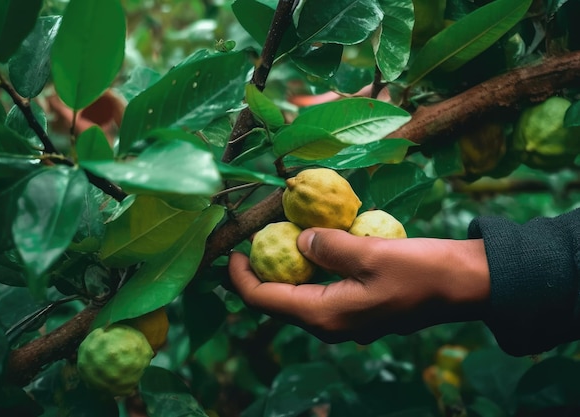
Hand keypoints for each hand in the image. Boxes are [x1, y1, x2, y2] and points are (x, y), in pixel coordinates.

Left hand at [229, 228, 489, 343]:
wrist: (465, 286)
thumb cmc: (420, 271)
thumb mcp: (369, 251)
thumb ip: (327, 247)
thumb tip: (299, 242)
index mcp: (326, 316)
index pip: (266, 300)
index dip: (242, 278)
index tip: (232, 253)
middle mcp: (331, 324)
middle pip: (279, 302)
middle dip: (262, 274)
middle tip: (255, 240)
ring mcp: (346, 319)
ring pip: (300, 296)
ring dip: (287, 270)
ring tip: (281, 239)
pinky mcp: (359, 309)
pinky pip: (322, 291)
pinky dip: (310, 271)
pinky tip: (314, 247)